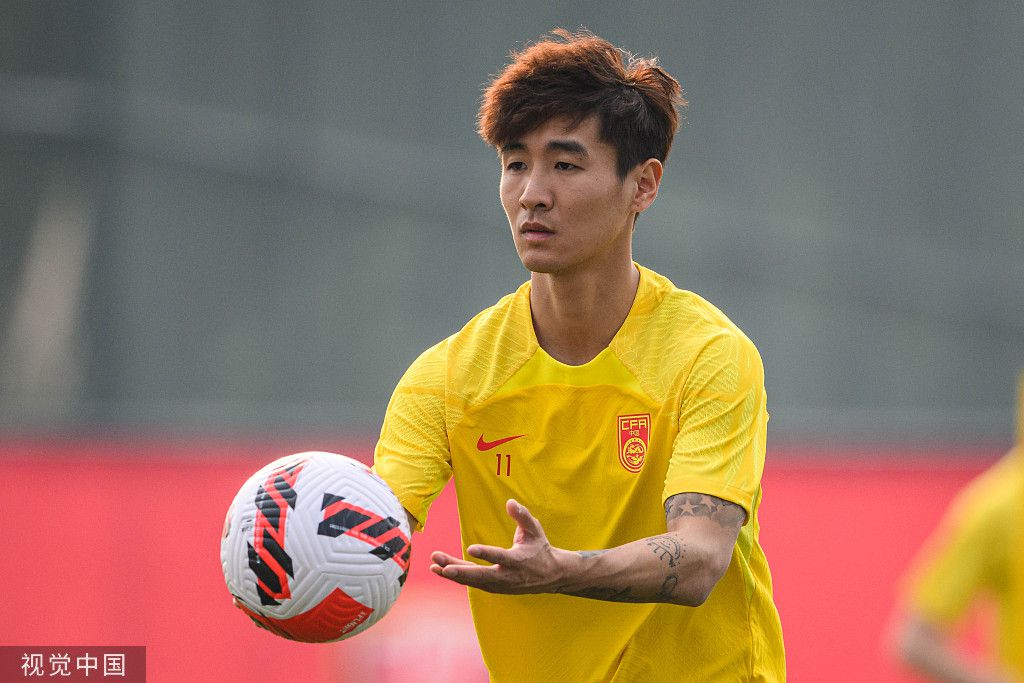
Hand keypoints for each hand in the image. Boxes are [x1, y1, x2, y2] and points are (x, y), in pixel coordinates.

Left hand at [430, 499, 566, 593]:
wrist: (550, 575)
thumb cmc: (540, 548)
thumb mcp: (535, 530)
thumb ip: (522, 516)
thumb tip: (509, 502)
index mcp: (518, 560)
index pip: (500, 557)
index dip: (486, 554)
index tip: (471, 549)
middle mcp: (507, 576)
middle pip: (481, 576)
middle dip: (460, 571)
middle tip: (442, 566)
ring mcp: (500, 585)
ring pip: (473, 581)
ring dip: (453, 573)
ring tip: (434, 565)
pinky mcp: (494, 588)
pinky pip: (472, 583)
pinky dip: (457, 578)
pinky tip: (440, 570)